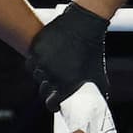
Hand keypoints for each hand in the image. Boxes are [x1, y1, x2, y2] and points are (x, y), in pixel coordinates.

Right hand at [27, 4, 117, 132]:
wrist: (85, 23)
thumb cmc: (94, 51)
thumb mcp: (98, 76)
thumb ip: (99, 93)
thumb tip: (100, 109)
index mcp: (66, 85)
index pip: (52, 104)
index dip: (54, 104)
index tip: (56, 102)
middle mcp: (52, 75)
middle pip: (42, 90)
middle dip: (48, 88)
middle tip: (55, 81)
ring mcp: (42, 61)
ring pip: (36, 74)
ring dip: (41, 73)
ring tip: (52, 67)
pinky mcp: (36, 48)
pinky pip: (31, 60)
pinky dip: (35, 61)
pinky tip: (44, 57)